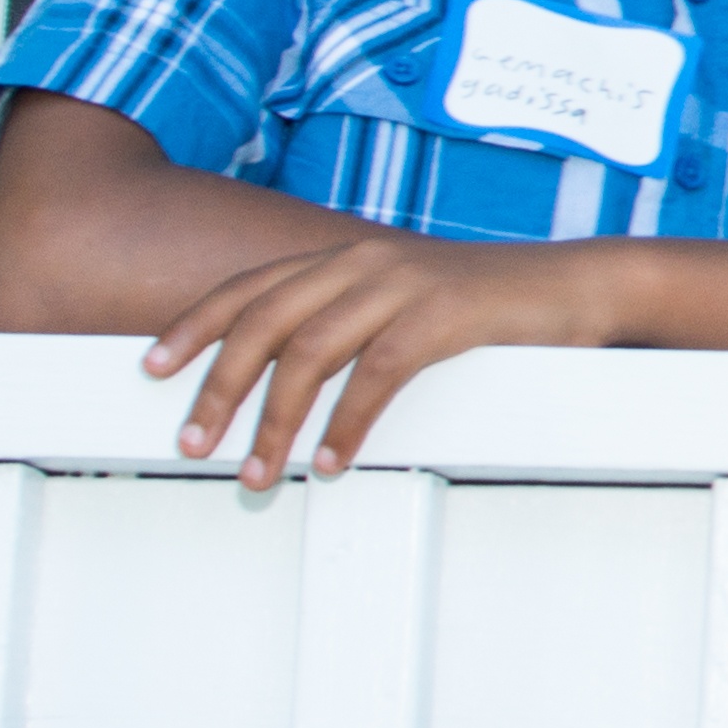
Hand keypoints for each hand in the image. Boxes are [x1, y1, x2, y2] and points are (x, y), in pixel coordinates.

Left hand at [147, 227, 623, 491]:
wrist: (577, 285)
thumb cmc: (488, 308)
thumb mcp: (404, 302)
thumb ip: (348, 320)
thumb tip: (289, 373)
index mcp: (344, 256)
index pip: (248, 287)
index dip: (192, 326)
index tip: (150, 370)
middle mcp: (361, 261)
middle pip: (262, 322)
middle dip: (218, 387)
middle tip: (192, 442)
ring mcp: (402, 283)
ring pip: (310, 352)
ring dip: (275, 420)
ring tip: (257, 472)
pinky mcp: (444, 314)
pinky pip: (376, 375)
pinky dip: (346, 424)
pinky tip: (332, 461)